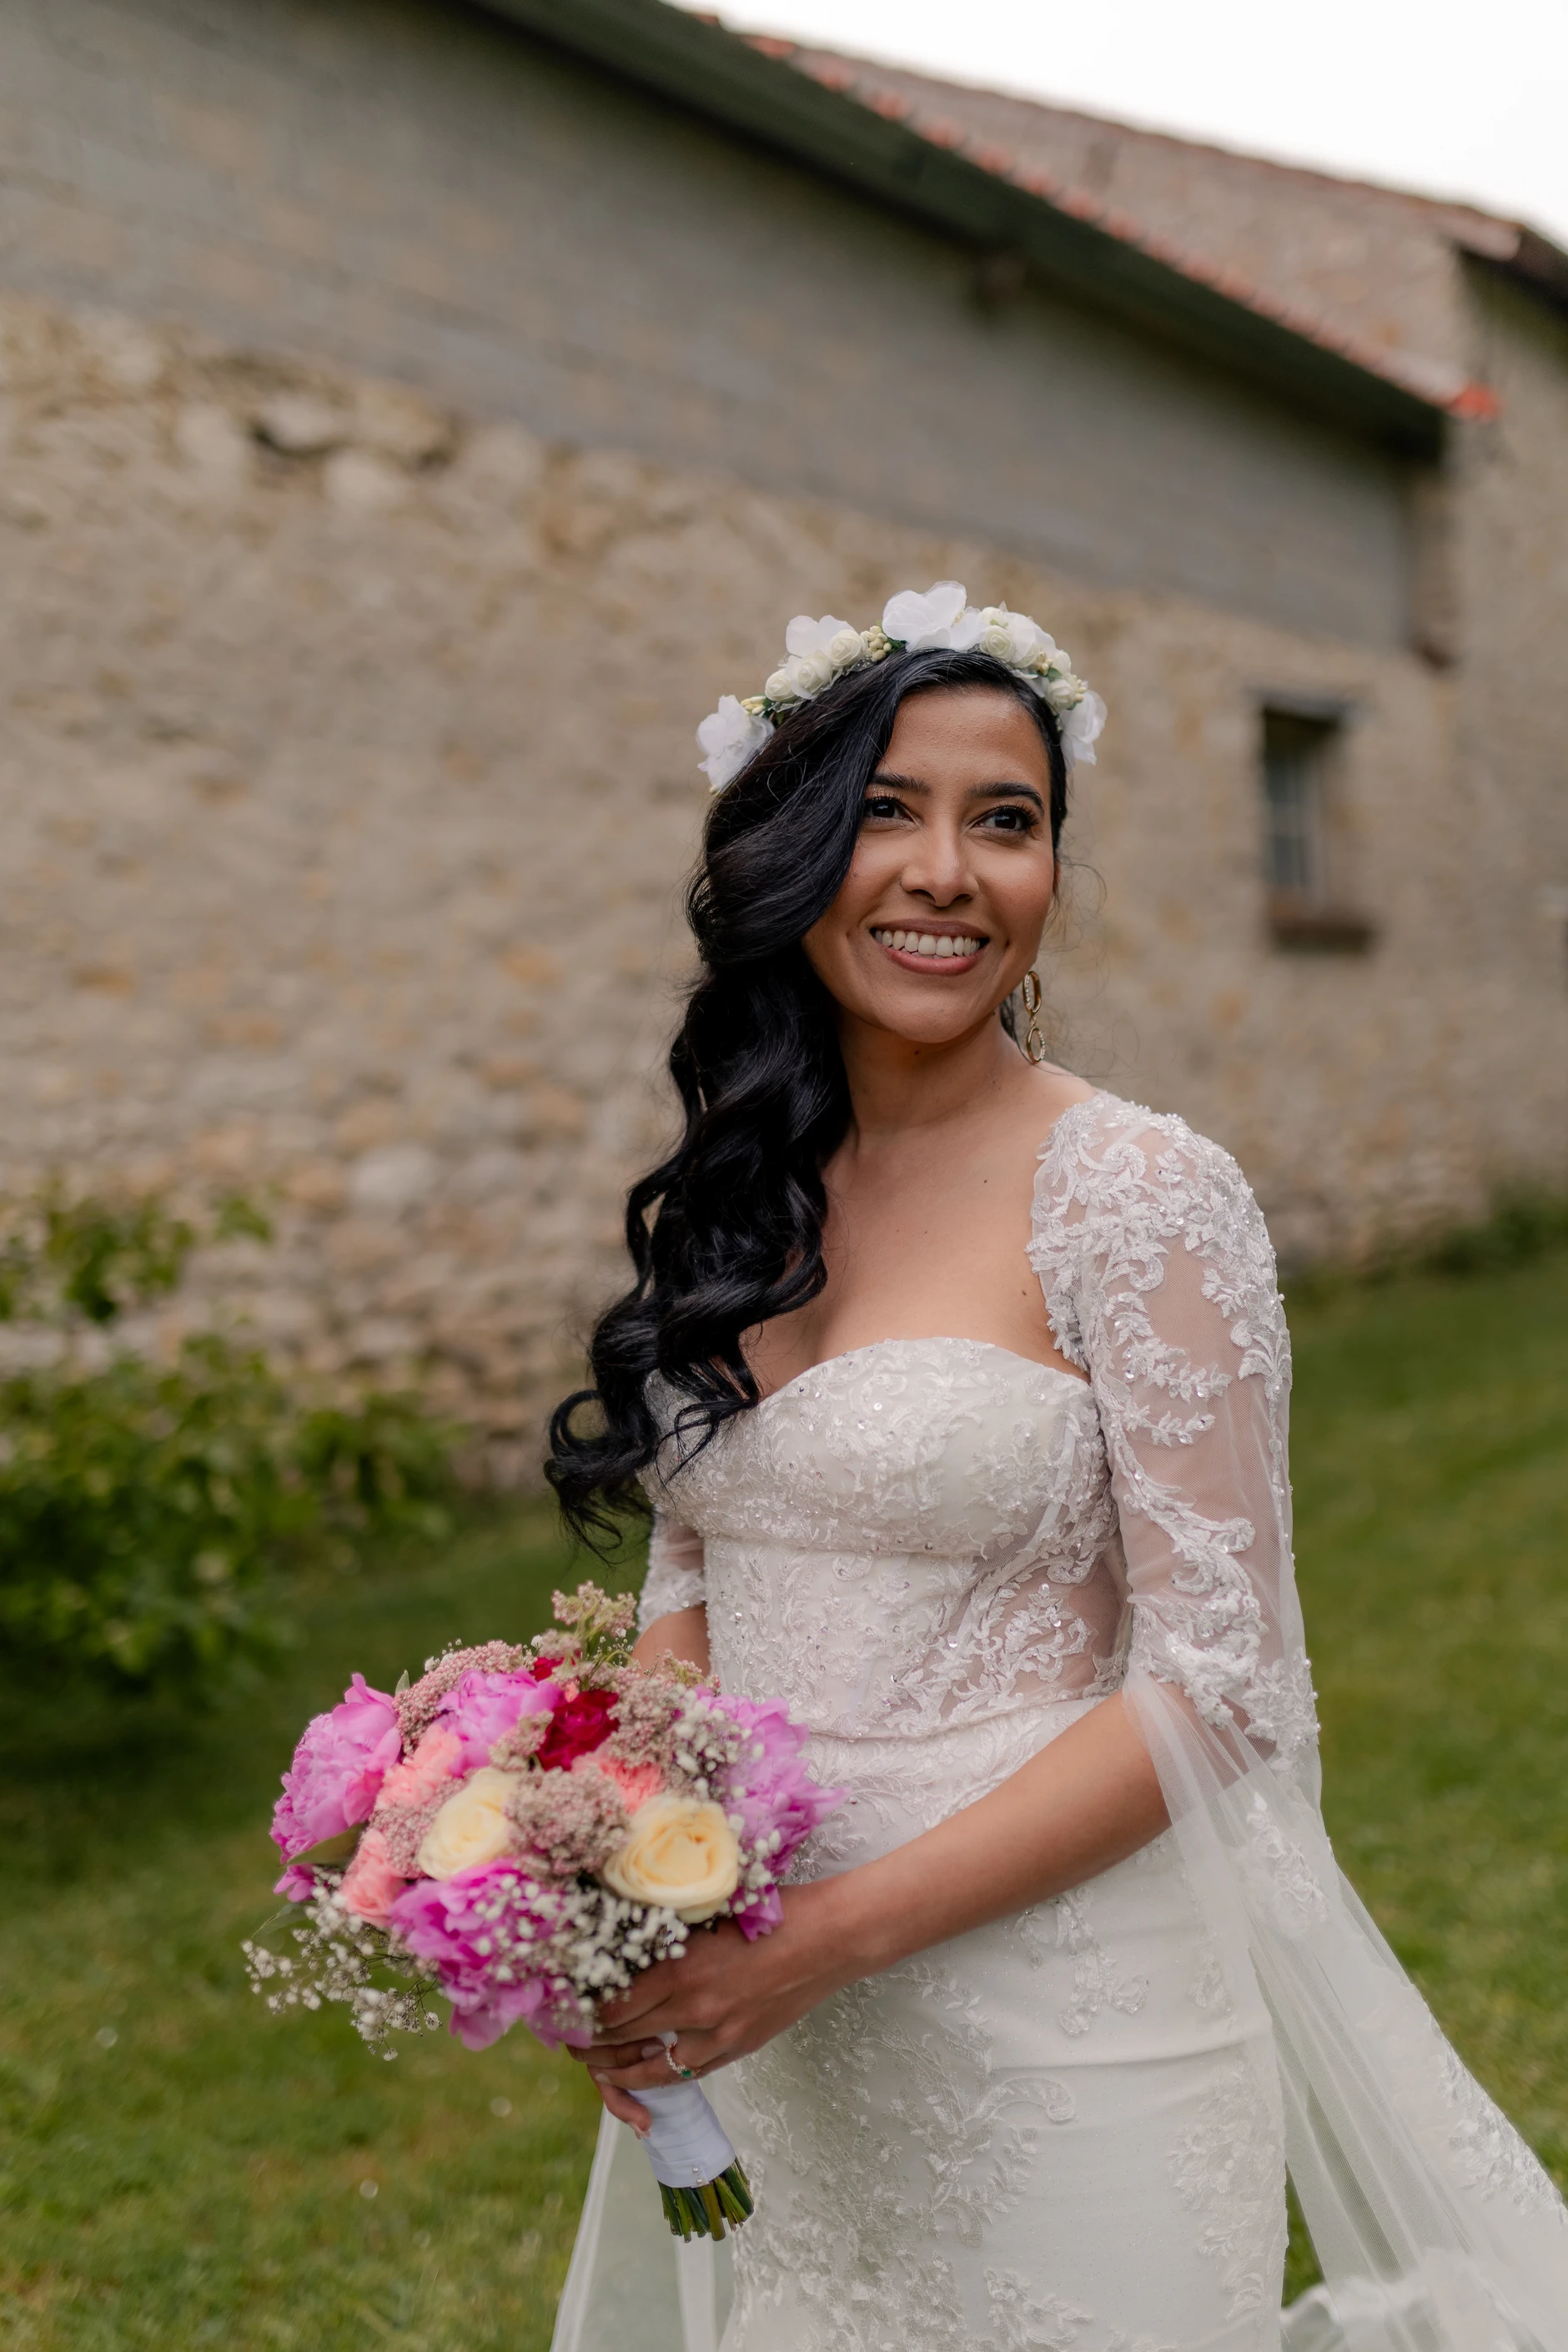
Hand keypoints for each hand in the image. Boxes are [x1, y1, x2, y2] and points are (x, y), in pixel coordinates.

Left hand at [567, 1880, 852, 2132]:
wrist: (830, 1938)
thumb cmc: (771, 1911)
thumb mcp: (707, 1912)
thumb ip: (667, 1934)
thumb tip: (621, 1941)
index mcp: (680, 1970)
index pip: (610, 2008)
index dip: (581, 2013)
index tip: (566, 2006)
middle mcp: (694, 2011)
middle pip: (622, 2040)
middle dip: (589, 2044)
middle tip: (568, 2039)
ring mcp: (718, 2037)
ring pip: (651, 2069)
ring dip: (618, 2070)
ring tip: (596, 2065)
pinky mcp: (739, 2049)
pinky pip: (688, 2075)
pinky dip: (660, 2077)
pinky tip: (645, 2073)